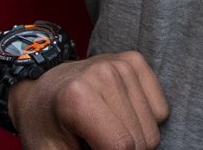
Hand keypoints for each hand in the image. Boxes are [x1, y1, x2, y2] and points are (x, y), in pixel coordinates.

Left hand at [9, 51, 167, 149]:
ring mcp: (122, 64)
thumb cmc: (45, 128)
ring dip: (134, 138)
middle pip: (141, 141)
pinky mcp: (135, 61)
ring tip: (105, 129)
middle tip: (96, 143)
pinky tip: (119, 115)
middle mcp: (103, 73)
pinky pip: (160, 110)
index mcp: (77, 97)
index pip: (122, 147)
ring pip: (153, 129)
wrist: (41, 90)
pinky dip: (144, 121)